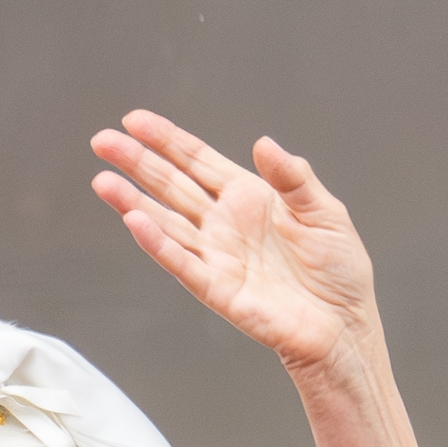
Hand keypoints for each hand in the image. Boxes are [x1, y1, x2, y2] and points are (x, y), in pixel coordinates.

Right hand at [90, 111, 377, 373]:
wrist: (345, 326)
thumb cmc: (339, 272)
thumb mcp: (325, 212)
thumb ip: (294, 178)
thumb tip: (264, 143)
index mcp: (249, 197)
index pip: (198, 161)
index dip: (166, 140)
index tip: (134, 120)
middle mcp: (225, 223)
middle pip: (172, 185)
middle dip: (137, 162)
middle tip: (102, 140)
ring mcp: (217, 256)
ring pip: (166, 222)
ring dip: (133, 202)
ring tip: (103, 180)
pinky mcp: (218, 289)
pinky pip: (182, 263)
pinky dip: (158, 243)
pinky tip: (135, 222)